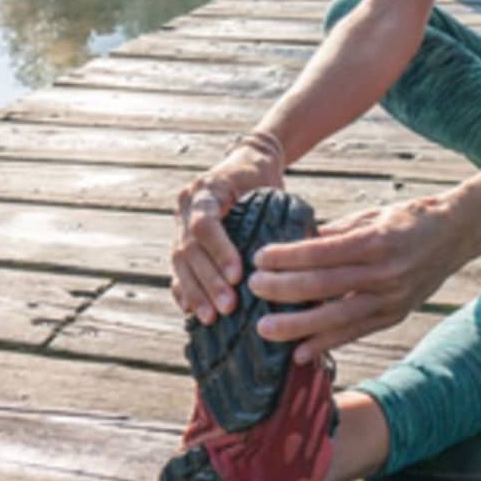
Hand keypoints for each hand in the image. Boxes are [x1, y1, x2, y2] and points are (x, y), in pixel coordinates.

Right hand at [169, 134, 284, 324]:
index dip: (219, 251)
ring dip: (196, 292)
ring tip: (212, 318)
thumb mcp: (273, 189)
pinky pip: (176, 268)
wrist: (246, 162)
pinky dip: (184, 290)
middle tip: (228, 307)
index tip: (238, 275)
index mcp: (207, 188)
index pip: (205, 223)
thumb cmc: (264, 178)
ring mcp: (179, 222)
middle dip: (208, 280)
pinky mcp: (180, 239)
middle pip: (189, 247)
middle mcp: (187, 204)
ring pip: (178, 262)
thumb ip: (281, 218)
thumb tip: (304, 259)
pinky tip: (193, 311)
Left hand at [248, 192, 477, 364]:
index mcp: (375, 241)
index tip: (258, 258)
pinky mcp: (394, 316)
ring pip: (336, 317)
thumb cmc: (408, 219)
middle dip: (283, 289)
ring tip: (264, 329)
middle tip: (252, 289)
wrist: (456, 234)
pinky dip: (326, 344)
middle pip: (323, 285)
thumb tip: (294, 245)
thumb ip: (334, 233)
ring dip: (296, 326)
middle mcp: (384, 273)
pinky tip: (299, 353)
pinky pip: (355, 333)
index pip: (321, 252)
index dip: (287, 257)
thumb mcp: (371, 216)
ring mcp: (391, 299)